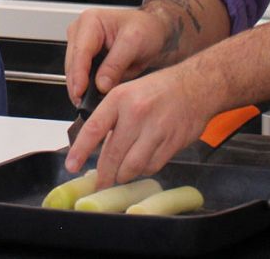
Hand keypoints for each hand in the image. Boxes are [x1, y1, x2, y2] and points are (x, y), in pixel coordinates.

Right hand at [64, 7, 168, 104]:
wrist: (154, 31)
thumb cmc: (146, 29)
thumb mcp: (134, 44)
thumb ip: (115, 65)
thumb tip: (100, 85)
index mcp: (90, 21)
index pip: (80, 52)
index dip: (78, 74)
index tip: (80, 92)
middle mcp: (81, 31)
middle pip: (72, 63)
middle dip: (77, 85)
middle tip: (85, 104)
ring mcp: (81, 44)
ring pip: (73, 71)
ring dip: (80, 88)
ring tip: (90, 103)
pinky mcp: (85, 57)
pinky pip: (81, 75)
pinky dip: (86, 87)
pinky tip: (93, 97)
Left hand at [64, 64, 214, 186]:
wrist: (197, 86)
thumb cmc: (160, 90)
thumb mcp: (128, 93)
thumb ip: (112, 118)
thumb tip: (96, 145)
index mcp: (120, 99)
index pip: (93, 128)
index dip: (80, 150)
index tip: (71, 165)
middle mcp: (136, 114)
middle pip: (113, 154)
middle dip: (104, 174)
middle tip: (99, 183)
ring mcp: (155, 129)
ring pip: (132, 165)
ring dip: (124, 175)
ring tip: (120, 174)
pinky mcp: (172, 142)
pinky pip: (152, 166)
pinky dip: (143, 170)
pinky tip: (141, 164)